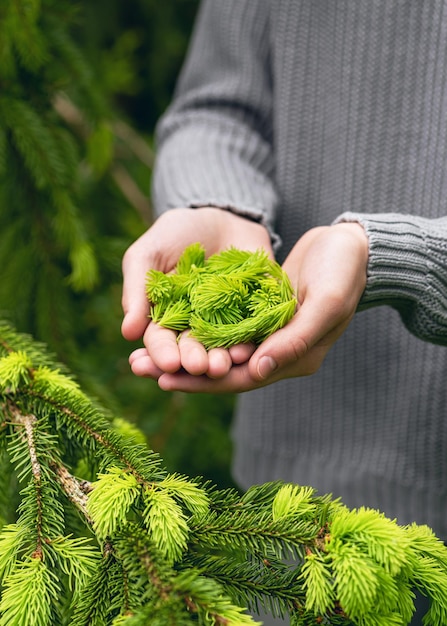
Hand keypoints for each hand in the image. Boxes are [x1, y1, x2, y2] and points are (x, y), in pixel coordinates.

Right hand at [122, 207, 272, 377]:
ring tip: (223, 365)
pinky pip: (254, 330)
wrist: (221, 214)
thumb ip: (138, 290)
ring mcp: (228, 322)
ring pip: (223, 347)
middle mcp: (196, 327)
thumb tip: (128, 333)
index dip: (163, 354)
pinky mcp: (257, 313)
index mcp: (166, 318)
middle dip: (195, 360)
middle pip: (193, 350)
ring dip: (222, 359)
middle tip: (199, 367)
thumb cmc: (176, 234)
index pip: (161, 342)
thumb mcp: (148, 255)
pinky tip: (249, 348)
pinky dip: (252, 340)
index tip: (168, 363)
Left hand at [143, 222, 367, 392]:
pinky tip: (167, 323)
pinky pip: (221, 327)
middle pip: (221, 370)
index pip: (241, 380)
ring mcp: (267, 335)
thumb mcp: (325, 302)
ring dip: (182, 351)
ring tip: (140, 351)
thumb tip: (255, 372)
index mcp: (294, 359)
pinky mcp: (258, 314)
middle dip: (181, 371)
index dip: (202, 382)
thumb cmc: (344, 271)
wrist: (352, 245)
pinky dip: (195, 328)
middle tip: (138, 367)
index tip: (164, 379)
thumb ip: (294, 339)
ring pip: (217, 349)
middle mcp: (277, 354)